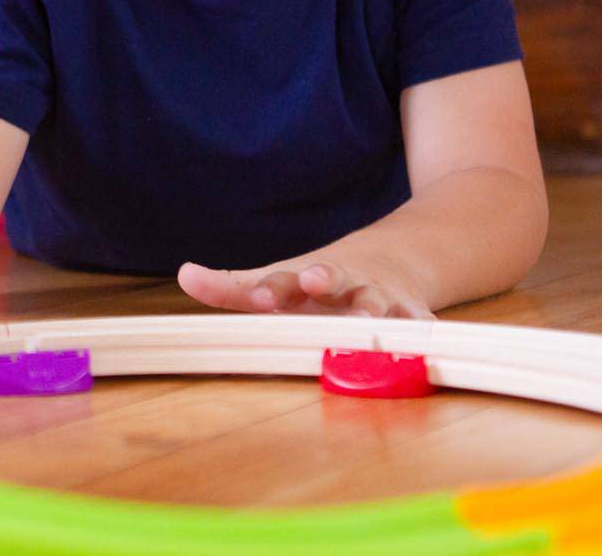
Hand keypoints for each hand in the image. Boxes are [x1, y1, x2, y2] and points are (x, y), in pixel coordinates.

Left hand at [176, 256, 435, 318]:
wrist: (387, 263)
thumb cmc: (314, 284)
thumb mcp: (274, 283)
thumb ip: (231, 287)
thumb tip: (184, 275)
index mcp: (303, 280)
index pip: (281, 281)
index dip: (269, 289)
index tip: (258, 297)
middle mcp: (341, 285)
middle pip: (332, 278)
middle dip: (322, 278)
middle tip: (312, 280)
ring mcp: (379, 298)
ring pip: (378, 303)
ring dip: (370, 311)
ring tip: (363, 322)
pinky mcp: (413, 314)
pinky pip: (420, 325)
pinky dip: (421, 333)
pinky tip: (423, 345)